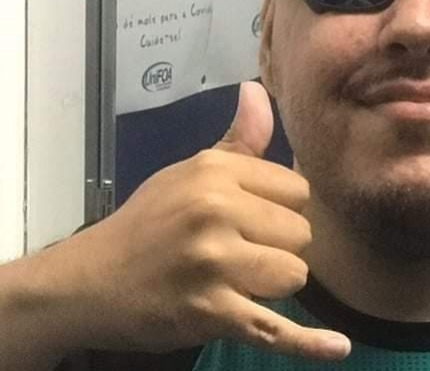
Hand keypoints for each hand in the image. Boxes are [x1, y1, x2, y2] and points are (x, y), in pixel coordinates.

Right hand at [52, 82, 349, 359]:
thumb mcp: (189, 173)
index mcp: (216, 172)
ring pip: (294, 275)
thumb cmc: (149, 223)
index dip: (282, 210)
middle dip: (278, 248)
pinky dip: (307, 343)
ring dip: (273, 286)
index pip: (298, 190)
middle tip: (236, 254)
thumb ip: (238, 140)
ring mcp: (214, 264)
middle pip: (302, 235)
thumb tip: (259, 89)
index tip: (251, 221)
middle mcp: (216, 211)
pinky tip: (337, 349)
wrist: (88, 281)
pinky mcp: (211, 312)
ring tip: (234, 282)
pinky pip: (274, 328)